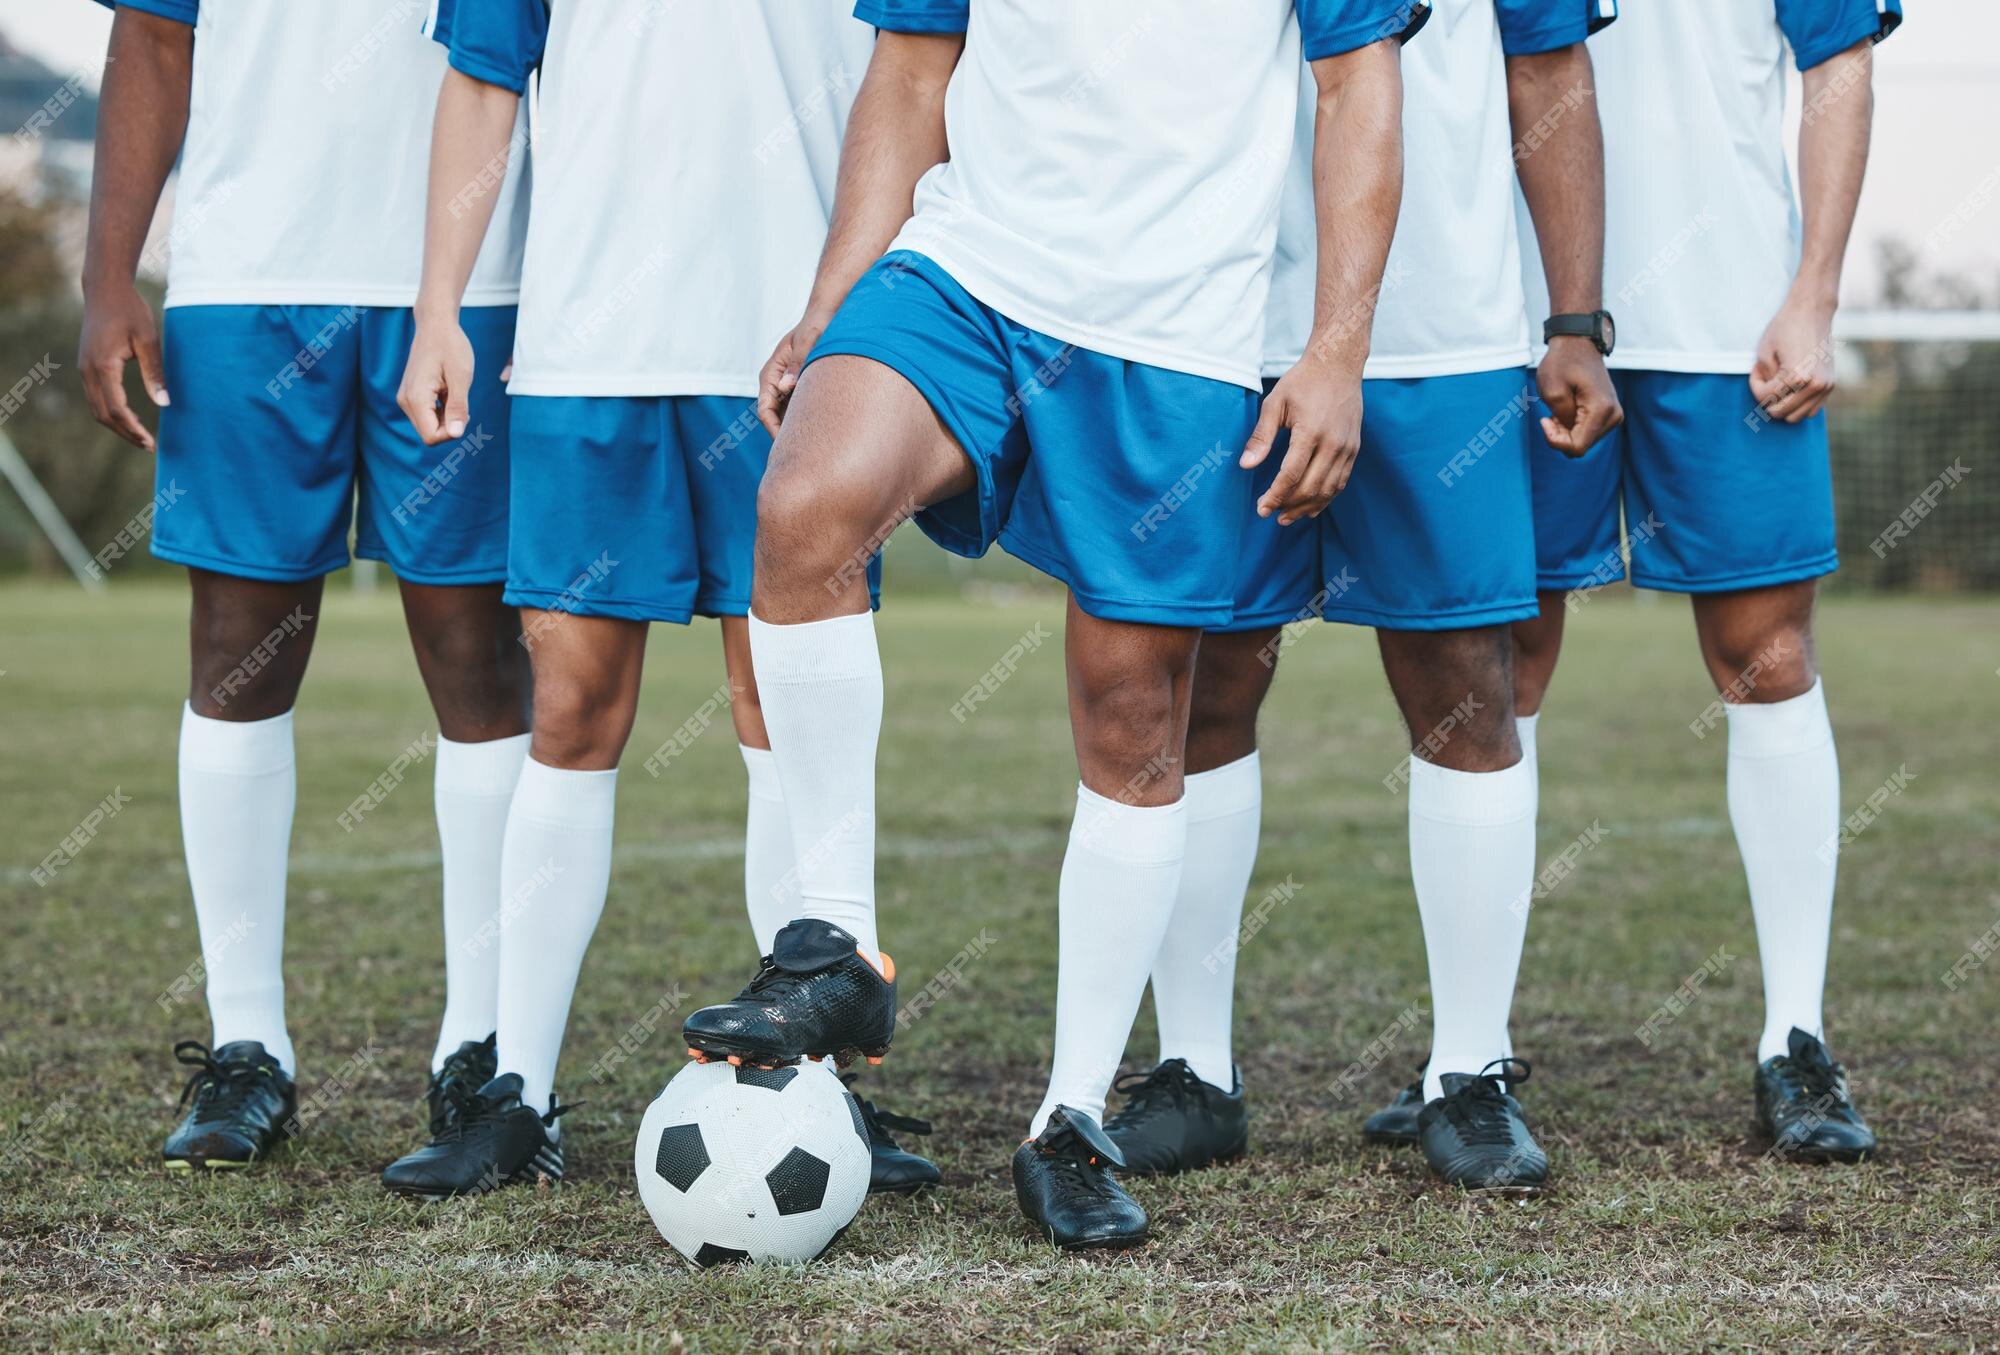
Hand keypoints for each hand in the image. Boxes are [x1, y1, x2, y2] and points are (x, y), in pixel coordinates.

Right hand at [78, 280, 167, 450]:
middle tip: (149, 446)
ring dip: (117, 426)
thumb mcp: (148, 340)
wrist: (105, 290)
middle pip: (103, 414)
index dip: (133, 429)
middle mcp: (88, 370)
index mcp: (103, 366)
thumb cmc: (130, 311)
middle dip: (125, 433)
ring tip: (140, 438)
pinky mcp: (87, 366)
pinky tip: (128, 419)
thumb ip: (154, 372)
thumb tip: (164, 403)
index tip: (151, 442)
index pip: (116, 408)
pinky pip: (95, 397)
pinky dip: (110, 413)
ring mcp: (84, 368)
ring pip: (96, 408)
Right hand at [396, 315, 475, 444]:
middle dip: (450, 425)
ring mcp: (406, 398)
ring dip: (447, 417)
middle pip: (429, 434)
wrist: (435, 325)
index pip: (431, 437)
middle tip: (462, 402)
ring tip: (454, 392)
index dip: (451, 433)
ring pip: (429, 425)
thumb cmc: (450, 347)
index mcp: (416, 398)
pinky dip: (442, 410)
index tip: (464, 413)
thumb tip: (455, 434)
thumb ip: (458, 407)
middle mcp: (406, 401)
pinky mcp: (411, 395)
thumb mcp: (461, 377)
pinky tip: (449, 391)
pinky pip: (427, 415)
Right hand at [756, 311, 830, 437]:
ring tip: (818, 448)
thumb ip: (798, 364)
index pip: (765, 410)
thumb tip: (786, 387)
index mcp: (771, 373)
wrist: (827, 315)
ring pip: (789, 416)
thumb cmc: (817, 325)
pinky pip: (802, 410)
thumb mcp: (809, 341)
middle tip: (806, 456)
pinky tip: (826, 432)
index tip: (789, 446)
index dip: (775, 430)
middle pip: (775, 418)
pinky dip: (809, 420)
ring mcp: (789, 387)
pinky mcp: (802, 388)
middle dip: (788, 436)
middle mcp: (777, 382)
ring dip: (800, 430)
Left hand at [1242, 355, 1363, 525]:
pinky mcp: (1354, 449)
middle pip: (1311, 487)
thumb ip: (1261, 436)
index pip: (1291, 475)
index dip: (1276, 496)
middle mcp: (1333, 443)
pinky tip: (1310, 507)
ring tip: (1287, 517)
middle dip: (1288, 505)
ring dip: (1307, 507)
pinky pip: (1341, 482)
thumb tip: (1246, 465)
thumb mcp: (1275, 404)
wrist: (1338, 365)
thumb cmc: (1303, 382)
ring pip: (1328, 490)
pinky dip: (1325, 498)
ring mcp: (1347, 447)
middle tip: (1269, 514)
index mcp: (1311, 431)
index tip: (1261, 508)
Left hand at [1535, 336, 1622, 457]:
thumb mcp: (1552, 392)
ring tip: (1560, 407)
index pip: (1577, 447)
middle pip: (1580, 446)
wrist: (1578, 344)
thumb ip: (1561, 421)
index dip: (1555, 441)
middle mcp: (1614, 416)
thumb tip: (1570, 437)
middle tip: (1551, 413)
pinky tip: (1568, 409)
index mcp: (1602, 410)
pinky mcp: (1609, 414)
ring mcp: (1614, 415)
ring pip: (1583, 441)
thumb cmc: (1562, 363)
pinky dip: (1572, 426)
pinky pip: (1587, 433)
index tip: (1545, 419)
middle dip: (1561, 435)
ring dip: (1566, 430)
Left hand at [1749, 295, 1835, 422]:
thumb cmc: (1784, 329)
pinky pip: (1810, 410)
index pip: (1766, 398)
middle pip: (1779, 412)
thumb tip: (1768, 401)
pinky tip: (1791, 385)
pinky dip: (1797, 404)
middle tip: (1767, 376)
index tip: (1757, 369)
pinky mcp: (1830, 386)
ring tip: (1779, 381)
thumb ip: (1764, 381)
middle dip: (1767, 397)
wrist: (1812, 312)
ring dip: (1782, 403)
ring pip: (1795, 416)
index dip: (1755, 385)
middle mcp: (1815, 385)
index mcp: (1798, 376)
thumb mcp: (1764, 354)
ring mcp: (1825, 387)